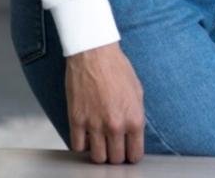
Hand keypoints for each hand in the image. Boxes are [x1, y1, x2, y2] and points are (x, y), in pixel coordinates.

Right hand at [64, 42, 143, 164]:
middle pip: (115, 159)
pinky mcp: (76, 121)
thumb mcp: (138, 92)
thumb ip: (135, 116)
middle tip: (114, 149)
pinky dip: (82, 146)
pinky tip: (86, 138)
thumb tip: (134, 133)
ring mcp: (94, 125)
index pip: (134, 154)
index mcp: (134, 118)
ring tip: (100, 144)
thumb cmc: (117, 69)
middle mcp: (115, 125)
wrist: (95, 56)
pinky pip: (77, 146)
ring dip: (99, 154)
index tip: (129, 154)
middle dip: (116, 156)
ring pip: (96, 157)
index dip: (131, 156)